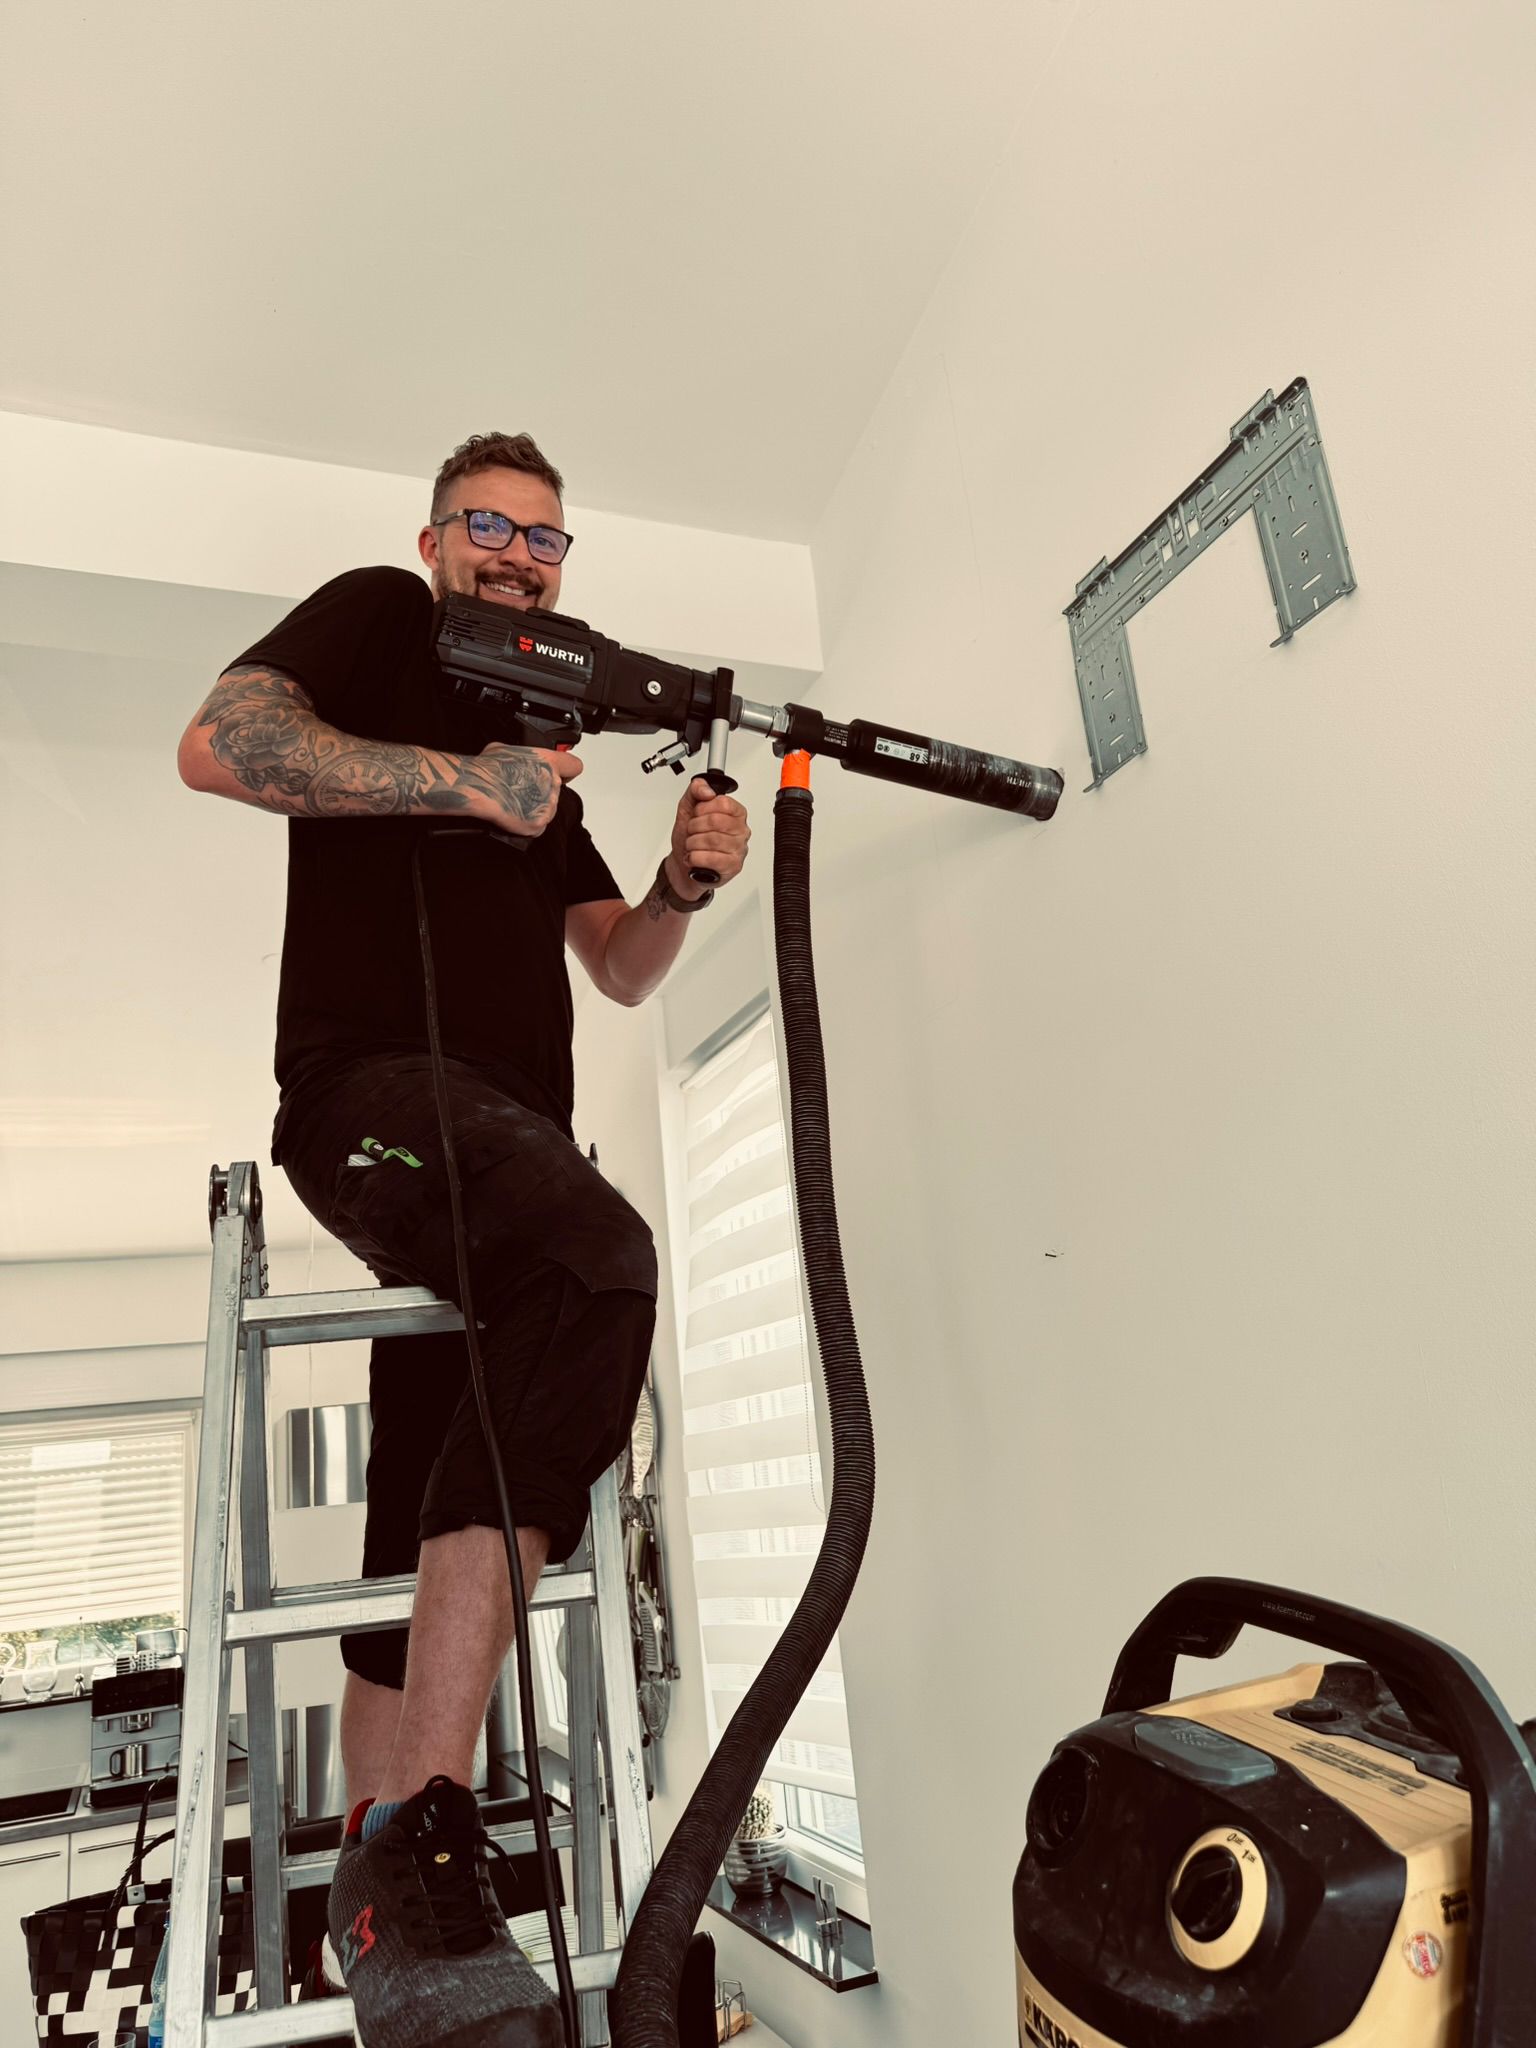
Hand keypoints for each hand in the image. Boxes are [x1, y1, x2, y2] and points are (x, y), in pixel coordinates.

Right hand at [465, 741, 582, 839]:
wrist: (476, 787)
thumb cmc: (488, 769)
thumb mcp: (505, 748)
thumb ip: (522, 755)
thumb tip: (518, 759)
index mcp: (548, 761)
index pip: (574, 766)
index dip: (566, 771)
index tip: (560, 774)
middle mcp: (552, 783)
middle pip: (555, 791)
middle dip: (540, 792)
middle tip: (521, 790)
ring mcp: (547, 805)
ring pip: (546, 810)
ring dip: (534, 809)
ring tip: (514, 802)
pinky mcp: (538, 824)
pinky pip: (537, 826)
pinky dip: (526, 824)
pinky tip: (513, 815)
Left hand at [668, 777, 749, 896]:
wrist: (684, 865)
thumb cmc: (690, 838)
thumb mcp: (688, 808)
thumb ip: (696, 790)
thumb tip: (707, 790)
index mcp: (735, 813)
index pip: (723, 803)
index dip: (703, 808)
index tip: (697, 814)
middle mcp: (741, 830)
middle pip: (716, 821)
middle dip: (695, 826)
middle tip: (692, 831)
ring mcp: (739, 849)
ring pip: (712, 840)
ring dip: (693, 843)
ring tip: (692, 846)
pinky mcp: (733, 866)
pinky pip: (711, 858)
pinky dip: (695, 857)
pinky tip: (694, 857)